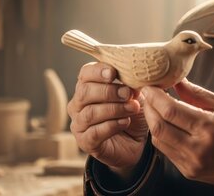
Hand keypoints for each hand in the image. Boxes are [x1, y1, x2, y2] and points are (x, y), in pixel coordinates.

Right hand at [67, 62, 148, 176]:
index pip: (85, 74)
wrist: (135, 142)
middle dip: (108, 91)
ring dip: (114, 109)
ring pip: (90, 113)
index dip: (97, 72)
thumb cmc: (130, 113)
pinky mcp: (85, 142)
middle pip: (84, 92)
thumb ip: (130, 85)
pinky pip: (95, 132)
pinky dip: (112, 126)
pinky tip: (126, 122)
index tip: (113, 73)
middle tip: (127, 94)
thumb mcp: (133, 96)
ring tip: (132, 108)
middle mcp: (78, 104)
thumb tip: (132, 79)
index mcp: (87, 87)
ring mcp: (79, 124)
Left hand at [141, 80, 213, 188]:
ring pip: (159, 140)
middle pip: (159, 126)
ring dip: (152, 121)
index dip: (155, 96)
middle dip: (148, 108)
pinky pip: (166, 151)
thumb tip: (177, 80)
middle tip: (147, 94)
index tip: (150, 86)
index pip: (171, 110)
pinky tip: (165, 123)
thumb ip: (198, 94)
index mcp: (210, 128)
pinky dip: (161, 135)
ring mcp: (192, 163)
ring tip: (154, 106)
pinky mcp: (189, 172)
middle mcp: (198, 148)